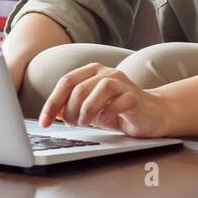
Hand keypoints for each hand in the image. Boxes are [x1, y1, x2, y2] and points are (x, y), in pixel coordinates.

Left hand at [38, 63, 173, 137]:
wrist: (153, 114)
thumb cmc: (118, 111)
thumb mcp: (90, 110)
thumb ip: (72, 108)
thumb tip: (52, 114)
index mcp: (91, 72)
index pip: (66, 82)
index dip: (52, 103)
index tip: (44, 122)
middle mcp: (106, 73)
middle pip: (79, 88)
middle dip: (71, 111)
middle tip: (73, 126)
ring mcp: (122, 82)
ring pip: (99, 89)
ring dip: (87, 110)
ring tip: (86, 124)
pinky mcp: (136, 96)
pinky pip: (120, 100)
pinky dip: (108, 112)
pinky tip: (105, 121)